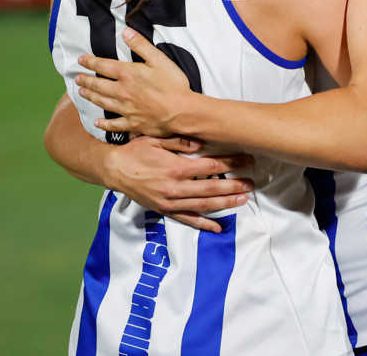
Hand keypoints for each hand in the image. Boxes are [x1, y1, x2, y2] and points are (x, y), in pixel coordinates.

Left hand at [76, 27, 191, 135]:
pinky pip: (114, 124)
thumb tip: (125, 32)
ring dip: (91, 97)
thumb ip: (141, 45)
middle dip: (86, 80)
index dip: (90, 62)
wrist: (182, 111)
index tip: (80, 60)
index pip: (103, 66)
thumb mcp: (159, 59)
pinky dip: (104, 124)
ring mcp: (126, 109)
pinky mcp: (132, 124)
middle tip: (78, 78)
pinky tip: (97, 123)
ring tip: (82, 93)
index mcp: (128, 74)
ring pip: (102, 102)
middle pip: (99, 85)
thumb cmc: (173, 84)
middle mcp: (122, 92)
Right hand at [104, 134, 254, 232]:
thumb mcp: (156, 139)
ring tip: (243, 200)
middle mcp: (175, 187)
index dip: (232, 163)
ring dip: (225, 204)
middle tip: (252, 183)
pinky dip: (203, 224)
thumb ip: (180, 140)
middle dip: (234, 186)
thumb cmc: (136, 152)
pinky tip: (218, 227)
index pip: (211, 166)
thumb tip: (201, 142)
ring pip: (203, 205)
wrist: (114, 170)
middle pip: (212, 188)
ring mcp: (170, 202)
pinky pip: (187, 219)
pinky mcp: (164, 210)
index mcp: (176, 167)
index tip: (247, 161)